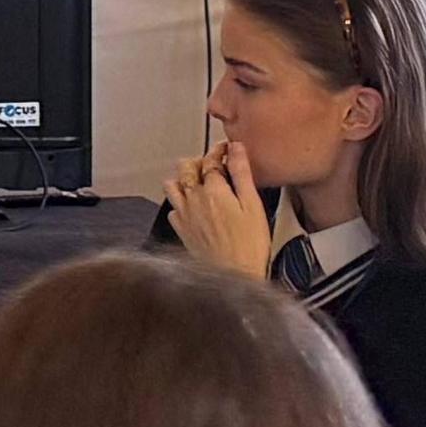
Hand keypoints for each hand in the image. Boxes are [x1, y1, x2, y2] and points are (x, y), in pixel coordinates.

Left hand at [162, 140, 271, 279]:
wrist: (234, 277)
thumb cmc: (248, 246)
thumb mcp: (253, 205)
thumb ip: (242, 174)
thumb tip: (237, 149)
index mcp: (213, 190)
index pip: (211, 159)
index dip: (219, 150)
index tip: (226, 149)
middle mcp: (193, 199)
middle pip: (186, 167)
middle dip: (198, 160)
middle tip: (213, 164)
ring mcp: (184, 215)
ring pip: (172, 185)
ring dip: (183, 178)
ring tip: (198, 182)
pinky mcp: (181, 231)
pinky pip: (172, 208)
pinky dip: (179, 202)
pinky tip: (191, 207)